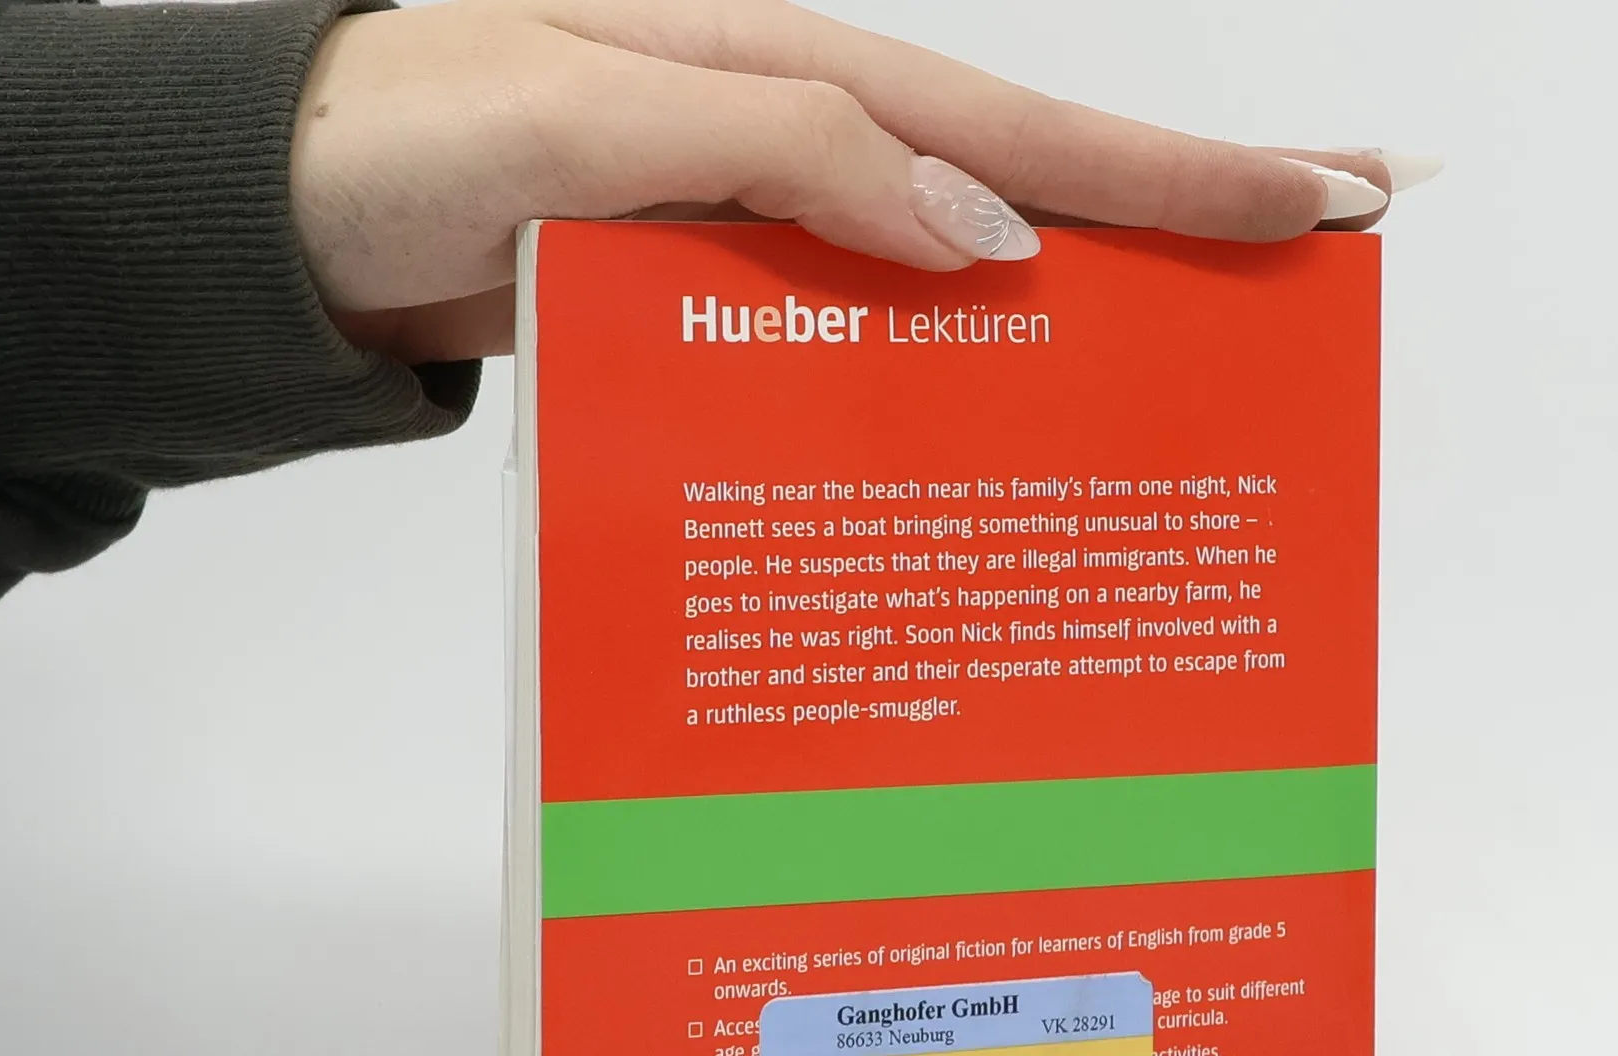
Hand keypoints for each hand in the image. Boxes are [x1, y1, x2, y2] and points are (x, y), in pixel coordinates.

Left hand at [291, 0, 1426, 363]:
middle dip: (1183, 214)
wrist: (284, 219)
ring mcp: (772, 232)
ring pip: (960, 276)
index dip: (1174, 170)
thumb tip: (981, 235)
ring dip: (1085, 309)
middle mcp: (802, 148)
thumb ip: (783, 153)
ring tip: (1211, 354)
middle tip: (1332, 236)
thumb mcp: (582, 117)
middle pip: (1027, 183)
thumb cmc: (401, 141)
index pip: (1020, 126)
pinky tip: (1001, 418)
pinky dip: (948, 376)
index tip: (1322, 193)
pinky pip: (867, 343)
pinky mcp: (727, 309)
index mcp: (788, 75)